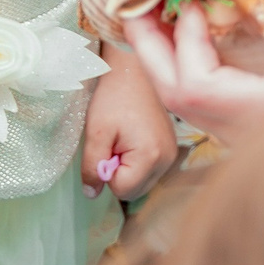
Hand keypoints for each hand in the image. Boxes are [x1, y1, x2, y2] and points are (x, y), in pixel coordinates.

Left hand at [80, 48, 177, 199]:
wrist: (133, 70)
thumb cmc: (113, 97)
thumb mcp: (96, 131)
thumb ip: (92, 166)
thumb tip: (92, 194)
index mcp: (152, 157)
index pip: (122, 190)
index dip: (106, 172)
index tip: (107, 146)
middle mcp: (168, 160)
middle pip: (135, 191)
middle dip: (118, 173)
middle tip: (113, 142)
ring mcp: (172, 154)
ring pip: (141, 182)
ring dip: (127, 168)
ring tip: (122, 138)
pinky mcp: (171, 148)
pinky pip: (149, 169)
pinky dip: (136, 161)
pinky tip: (131, 137)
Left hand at [124, 5, 263, 144]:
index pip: (196, 87)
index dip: (184, 40)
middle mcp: (253, 134)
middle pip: (175, 97)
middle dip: (150, 46)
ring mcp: (250, 138)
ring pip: (185, 104)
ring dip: (169, 55)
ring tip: (164, 6)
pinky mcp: (254, 134)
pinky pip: (204, 104)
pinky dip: (191, 66)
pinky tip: (201, 32)